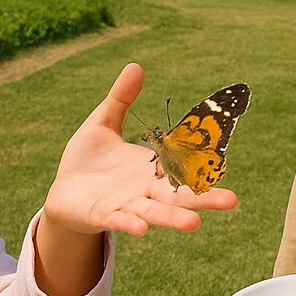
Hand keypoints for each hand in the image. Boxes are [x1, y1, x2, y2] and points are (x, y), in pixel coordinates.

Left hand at [41, 63, 237, 236]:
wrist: (62, 191)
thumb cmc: (85, 159)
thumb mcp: (103, 123)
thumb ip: (121, 99)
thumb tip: (135, 66)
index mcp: (151, 168)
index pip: (182, 167)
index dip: (202, 166)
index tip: (224, 165)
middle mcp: (145, 190)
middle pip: (179, 195)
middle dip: (204, 199)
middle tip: (232, 201)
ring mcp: (126, 205)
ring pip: (154, 213)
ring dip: (173, 219)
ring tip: (194, 224)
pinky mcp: (103, 215)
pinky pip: (119, 220)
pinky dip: (130, 223)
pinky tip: (141, 228)